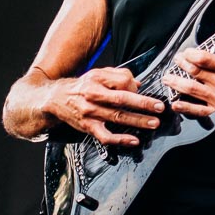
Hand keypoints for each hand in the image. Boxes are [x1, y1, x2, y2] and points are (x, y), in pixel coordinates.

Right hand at [43, 66, 164, 146]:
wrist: (55, 98)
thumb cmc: (81, 86)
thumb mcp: (97, 74)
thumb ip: (118, 76)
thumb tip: (138, 84)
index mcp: (97, 78)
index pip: (122, 81)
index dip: (136, 87)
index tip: (144, 91)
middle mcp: (93, 94)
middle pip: (122, 99)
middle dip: (143, 104)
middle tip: (159, 107)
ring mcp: (90, 112)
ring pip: (117, 117)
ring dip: (138, 121)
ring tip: (153, 123)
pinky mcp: (88, 126)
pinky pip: (106, 135)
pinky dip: (120, 139)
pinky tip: (134, 140)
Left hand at [162, 47, 214, 128]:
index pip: (207, 58)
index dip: (192, 53)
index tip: (186, 50)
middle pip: (196, 72)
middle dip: (182, 64)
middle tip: (175, 60)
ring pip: (193, 89)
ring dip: (177, 83)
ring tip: (167, 78)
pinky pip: (198, 110)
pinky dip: (185, 107)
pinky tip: (175, 102)